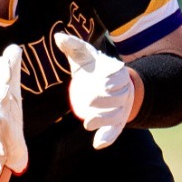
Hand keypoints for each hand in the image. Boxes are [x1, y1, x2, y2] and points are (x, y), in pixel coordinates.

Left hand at [55, 33, 133, 149]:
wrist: (110, 84)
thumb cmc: (93, 68)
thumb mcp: (85, 56)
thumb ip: (73, 46)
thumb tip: (58, 37)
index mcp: (117, 72)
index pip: (117, 77)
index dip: (112, 81)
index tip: (103, 84)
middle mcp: (123, 90)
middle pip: (117, 97)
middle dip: (105, 102)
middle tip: (89, 104)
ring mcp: (123, 107)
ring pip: (116, 115)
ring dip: (104, 120)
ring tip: (87, 124)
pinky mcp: (120, 122)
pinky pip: (115, 131)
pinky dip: (108, 138)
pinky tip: (98, 144)